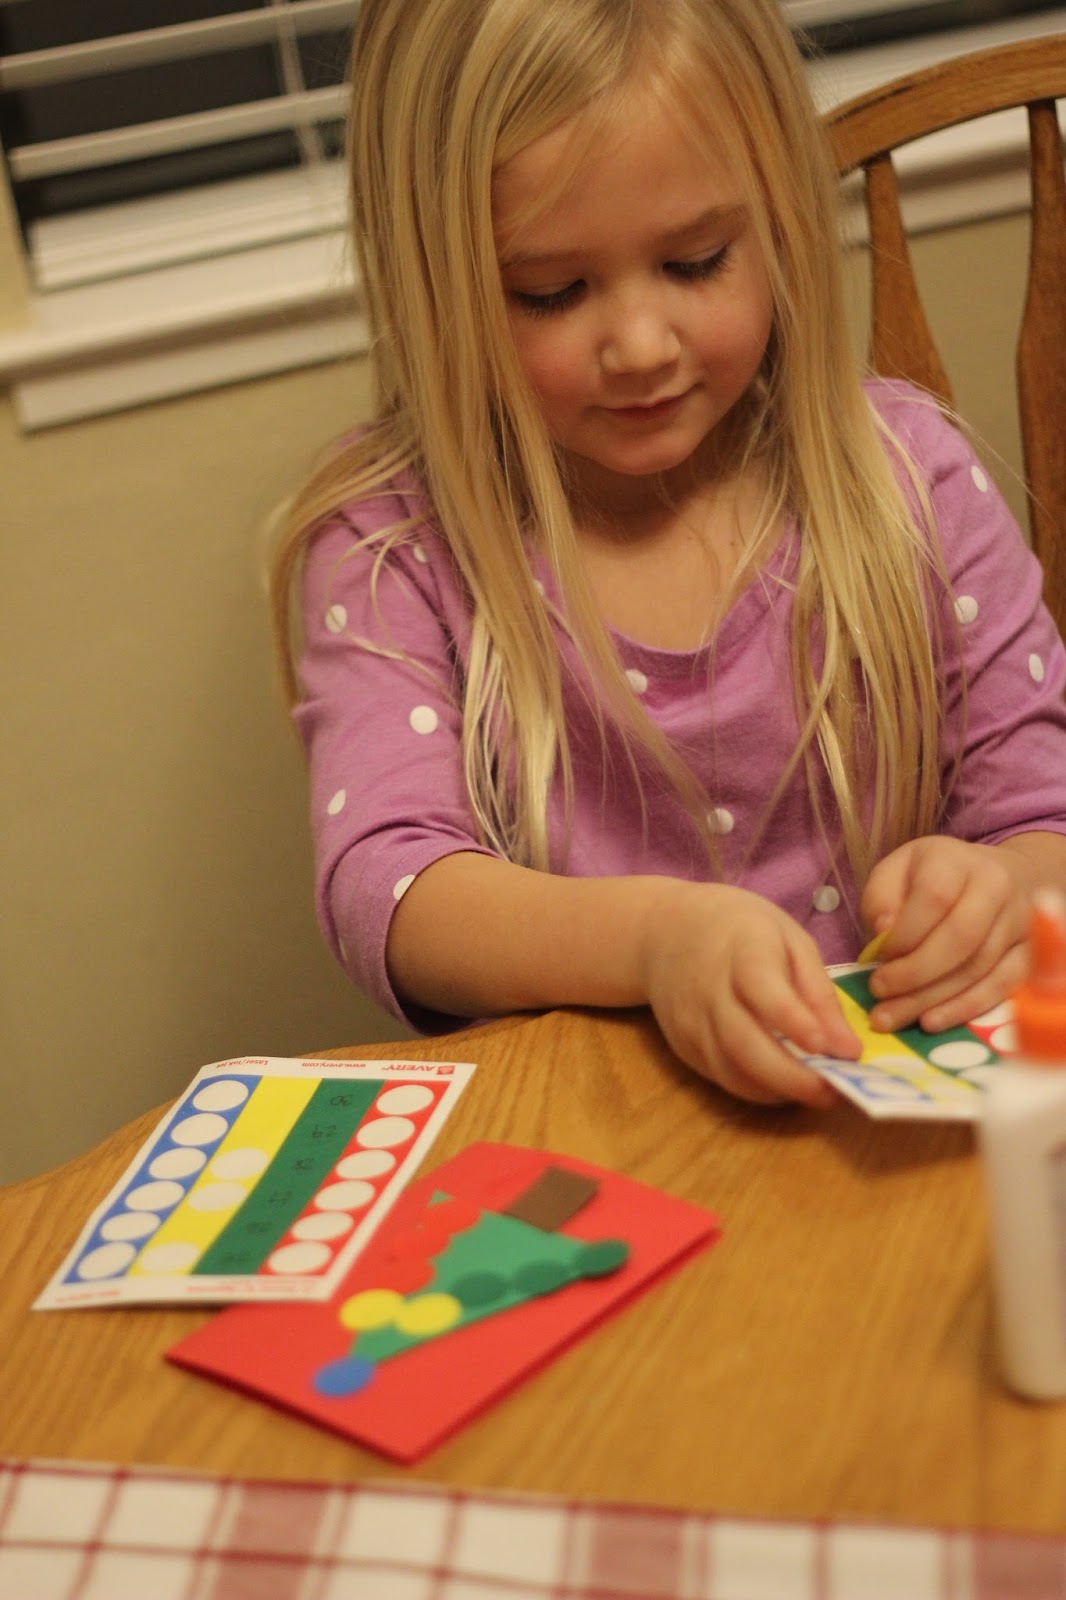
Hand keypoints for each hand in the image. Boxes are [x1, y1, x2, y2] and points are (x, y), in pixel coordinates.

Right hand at [637, 883, 858, 1106]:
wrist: (666, 931)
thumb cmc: (740, 929)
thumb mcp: (789, 938)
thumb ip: (818, 991)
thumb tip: (847, 1047)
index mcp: (742, 951)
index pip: (761, 987)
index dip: (793, 1020)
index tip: (829, 1048)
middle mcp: (709, 991)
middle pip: (744, 1043)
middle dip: (791, 1077)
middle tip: (833, 1091)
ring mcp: (691, 1023)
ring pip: (731, 1072)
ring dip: (776, 1091)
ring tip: (816, 1093)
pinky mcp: (684, 1047)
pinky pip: (722, 1077)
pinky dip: (757, 1089)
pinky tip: (784, 1086)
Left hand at [860, 836, 1031, 1032]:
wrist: (995, 876)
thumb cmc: (933, 877)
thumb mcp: (897, 871)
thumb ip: (881, 898)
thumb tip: (883, 933)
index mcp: (956, 861)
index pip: (934, 898)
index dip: (904, 934)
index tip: (877, 958)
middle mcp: (995, 886)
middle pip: (961, 937)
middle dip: (915, 972)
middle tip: (879, 993)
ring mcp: (1019, 921)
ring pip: (979, 967)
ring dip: (932, 998)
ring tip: (893, 1016)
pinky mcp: (1029, 952)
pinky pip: (1002, 986)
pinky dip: (964, 1008)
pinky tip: (931, 1021)